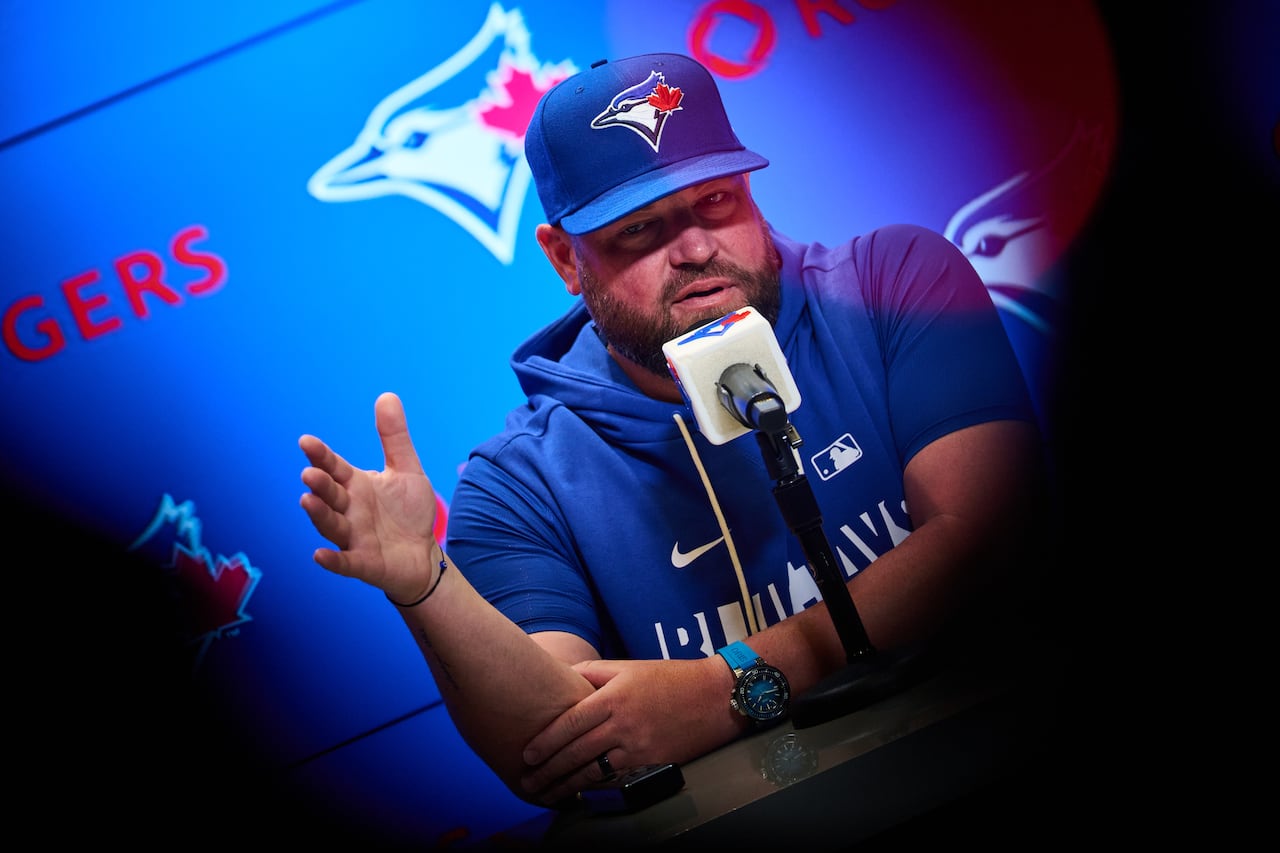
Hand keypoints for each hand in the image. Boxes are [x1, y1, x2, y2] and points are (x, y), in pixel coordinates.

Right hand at [298, 392, 438, 602]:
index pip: (334, 468)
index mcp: (356, 486)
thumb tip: (386, 395)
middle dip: (319, 485)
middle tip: (309, 473)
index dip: (320, 456)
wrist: (424, 553)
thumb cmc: (408, 512)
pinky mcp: (364, 564)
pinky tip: (319, 555)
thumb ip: (394, 437)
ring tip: (307, 501)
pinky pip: (345, 563)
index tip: (306, 441)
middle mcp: (349, 511)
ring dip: (319, 515)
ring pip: (332, 526)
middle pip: (329, 496)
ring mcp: (354, 538)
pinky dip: (333, 560)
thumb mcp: (406, 470)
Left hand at [519, 656, 735, 804]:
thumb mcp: (628, 666)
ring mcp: (639, 746)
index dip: (546, 741)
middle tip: (528, 780)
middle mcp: (624, 723)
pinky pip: (617, 779)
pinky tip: (580, 794)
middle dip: (549, 769)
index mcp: (614, 696)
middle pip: (577, 751)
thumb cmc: (669, 677)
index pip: (570, 722)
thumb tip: (561, 676)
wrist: (714, 696)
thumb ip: (592, 672)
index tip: (527, 754)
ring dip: (566, 784)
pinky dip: (596, 788)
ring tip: (547, 793)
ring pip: (594, 771)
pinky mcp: (653, 762)